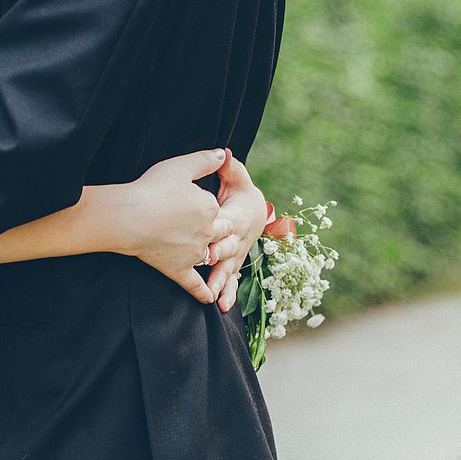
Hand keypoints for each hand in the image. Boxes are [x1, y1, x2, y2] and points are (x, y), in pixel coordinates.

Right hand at [119, 149, 231, 303]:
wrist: (127, 217)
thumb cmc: (151, 188)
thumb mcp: (181, 166)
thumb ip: (206, 159)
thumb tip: (224, 153)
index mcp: (210, 208)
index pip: (218, 209)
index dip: (209, 207)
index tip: (195, 205)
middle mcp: (207, 233)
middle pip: (220, 233)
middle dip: (218, 232)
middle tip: (209, 230)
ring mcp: (194, 254)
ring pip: (210, 256)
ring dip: (213, 257)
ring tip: (212, 258)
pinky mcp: (178, 270)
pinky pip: (195, 284)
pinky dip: (203, 292)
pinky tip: (210, 299)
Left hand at [206, 149, 266, 312]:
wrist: (254, 212)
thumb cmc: (241, 194)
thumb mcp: (237, 178)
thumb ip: (230, 168)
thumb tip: (224, 152)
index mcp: (237, 217)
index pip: (228, 224)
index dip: (218, 229)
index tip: (206, 233)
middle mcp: (239, 239)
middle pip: (228, 249)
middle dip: (218, 257)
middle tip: (206, 264)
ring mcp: (237, 255)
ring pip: (230, 270)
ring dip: (223, 283)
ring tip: (217, 297)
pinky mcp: (233, 266)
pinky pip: (232, 282)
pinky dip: (228, 294)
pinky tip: (221, 307)